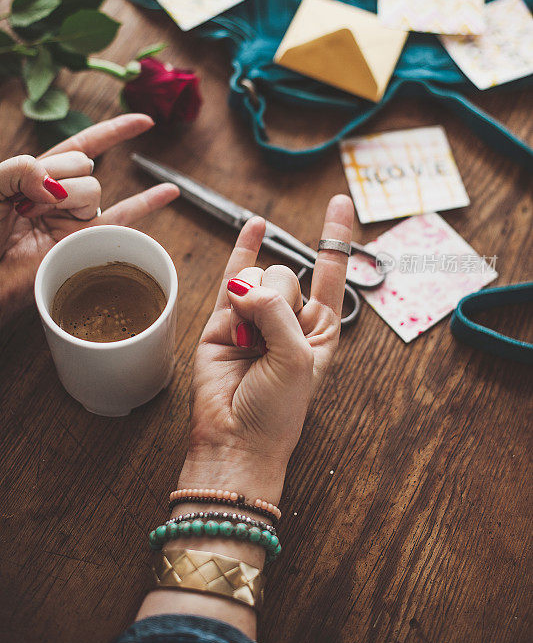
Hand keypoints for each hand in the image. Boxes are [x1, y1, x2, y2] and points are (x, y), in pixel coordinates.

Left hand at [0, 114, 178, 324]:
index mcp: (40, 176)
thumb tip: (57, 183)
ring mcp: (75, 221)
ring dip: (63, 199)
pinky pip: (122, 220)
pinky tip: (170, 191)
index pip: (83, 147)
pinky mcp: (83, 244)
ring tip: (32, 218)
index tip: (145, 122)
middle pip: (84, 167)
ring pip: (92, 192)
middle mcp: (63, 196)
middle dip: (53, 177)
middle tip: (22, 201)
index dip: (113, 132)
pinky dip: (148, 203)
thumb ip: (21, 168)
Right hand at [180, 195, 353, 502]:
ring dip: (250, 305)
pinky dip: (241, 249)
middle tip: (265, 344)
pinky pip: (231, 275)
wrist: (236, 441)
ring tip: (246, 345)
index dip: (334, 236)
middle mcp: (289, 318)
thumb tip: (245, 286)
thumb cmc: (277, 411)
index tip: (340, 201)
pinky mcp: (222, 320)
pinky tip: (253, 226)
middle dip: (276, 301)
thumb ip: (277, 313)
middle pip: (285, 274)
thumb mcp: (296, 358)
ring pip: (256, 277)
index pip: (330, 272)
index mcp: (319, 330)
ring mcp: (255, 317)